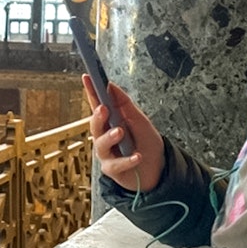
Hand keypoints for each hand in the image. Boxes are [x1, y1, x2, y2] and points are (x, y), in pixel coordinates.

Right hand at [82, 74, 165, 191]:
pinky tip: (137, 156)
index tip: (87, 78)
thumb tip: (110, 85)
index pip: (97, 104)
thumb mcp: (139, 119)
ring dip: (110, 137)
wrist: (159, 166)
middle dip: (98, 117)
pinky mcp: (112, 169)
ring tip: (120, 132)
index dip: (91, 91)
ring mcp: (107, 153)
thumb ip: (124, 104)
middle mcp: (104, 137)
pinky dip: (127, 160)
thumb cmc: (147, 142)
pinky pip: (116, 164)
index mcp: (110, 122)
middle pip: (95, 125)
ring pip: (101, 144)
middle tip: (103, 109)